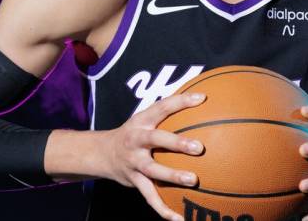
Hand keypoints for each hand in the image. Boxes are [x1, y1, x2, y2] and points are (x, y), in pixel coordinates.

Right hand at [103, 92, 206, 220]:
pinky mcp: (133, 180)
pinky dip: (163, 208)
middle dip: (176, 142)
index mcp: (142, 121)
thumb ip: (171, 111)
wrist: (102, 153)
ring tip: (194, 180)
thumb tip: (205, 98)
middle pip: (155, 139)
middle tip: (198, 147)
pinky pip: (149, 196)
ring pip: (152, 170)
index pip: (162, 107)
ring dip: (172, 176)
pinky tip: (180, 218)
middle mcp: (135, 139)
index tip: (202, 98)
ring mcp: (133, 161)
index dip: (181, 101)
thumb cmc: (136, 132)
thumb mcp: (147, 118)